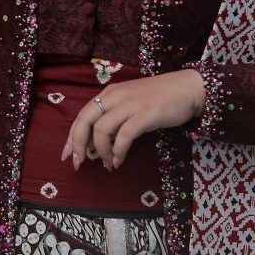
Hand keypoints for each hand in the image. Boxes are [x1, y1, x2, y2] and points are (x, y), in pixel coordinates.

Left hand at [61, 70, 205, 169]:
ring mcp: (129, 105)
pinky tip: (120, 162)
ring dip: (101, 152)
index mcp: (109, 93)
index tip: (67, 155)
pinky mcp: (144, 115)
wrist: (187, 89)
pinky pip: (123, 136)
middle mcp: (115, 96)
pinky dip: (118, 152)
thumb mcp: (130, 103)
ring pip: (101, 130)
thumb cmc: (159, 98)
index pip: (82, 114)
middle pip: (85, 120)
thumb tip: (95, 143)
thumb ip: (113, 118)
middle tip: (79, 163)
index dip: (72, 136)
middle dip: (77, 144)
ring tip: (108, 164)